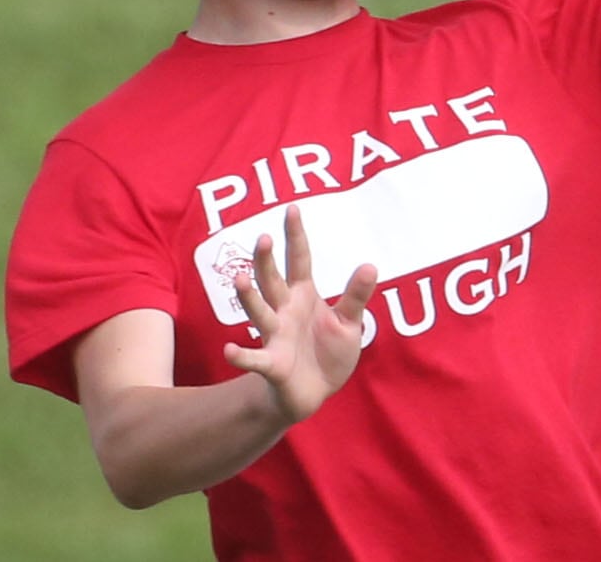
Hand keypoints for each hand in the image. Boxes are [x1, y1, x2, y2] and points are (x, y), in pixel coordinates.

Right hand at [222, 204, 377, 423]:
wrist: (315, 393)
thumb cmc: (328, 352)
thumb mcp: (350, 323)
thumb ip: (356, 296)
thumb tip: (370, 265)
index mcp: (304, 296)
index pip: (299, 259)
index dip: (296, 235)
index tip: (292, 208)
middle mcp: (285, 311)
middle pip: (273, 280)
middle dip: (266, 261)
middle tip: (262, 238)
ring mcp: (276, 336)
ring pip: (260, 312)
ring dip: (249, 298)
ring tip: (240, 280)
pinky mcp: (273, 364)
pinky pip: (256, 358)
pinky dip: (242, 355)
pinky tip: (230, 350)